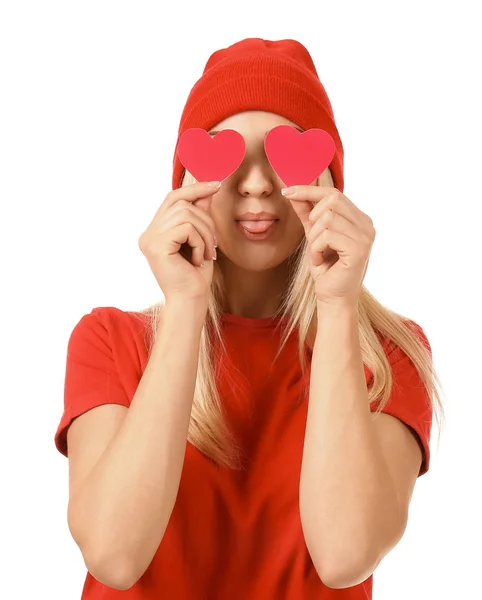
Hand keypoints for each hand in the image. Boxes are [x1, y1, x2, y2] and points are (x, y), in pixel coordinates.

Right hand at [138, 181, 219, 304]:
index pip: (173, 198)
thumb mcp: (201, 238)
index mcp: (156, 231)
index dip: (194, 189)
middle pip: (181, 202)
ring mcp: (149, 239)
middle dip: (205, 219)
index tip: (217, 185)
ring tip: (207, 253)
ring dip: (205, 233)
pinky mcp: (156, 246)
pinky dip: (199, 242)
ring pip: (186, 214)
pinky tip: (198, 259)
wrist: (191, 301)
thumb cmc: (196, 275)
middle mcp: (148, 233)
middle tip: (214, 244)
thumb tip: (208, 188)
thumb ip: (200, 214)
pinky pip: (186, 228)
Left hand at [283, 185, 375, 307]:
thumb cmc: (326, 269)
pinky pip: (327, 236)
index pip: (334, 193)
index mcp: (359, 219)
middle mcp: (367, 225)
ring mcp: (366, 237)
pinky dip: (316, 249)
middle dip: (313, 217)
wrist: (333, 299)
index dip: (309, 190)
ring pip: (328, 218)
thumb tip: (291, 190)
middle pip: (333, 199)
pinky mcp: (359, 249)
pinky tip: (321, 261)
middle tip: (313, 240)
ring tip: (318, 254)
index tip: (286, 191)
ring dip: (314, 238)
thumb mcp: (313, 235)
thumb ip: (306, 213)